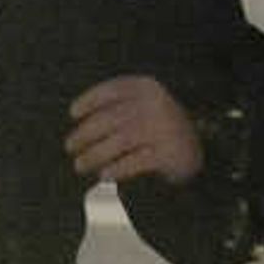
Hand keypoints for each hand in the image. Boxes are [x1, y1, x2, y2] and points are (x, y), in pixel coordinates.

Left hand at [67, 75, 202, 185]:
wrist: (193, 150)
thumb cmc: (156, 129)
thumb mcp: (140, 108)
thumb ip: (115, 109)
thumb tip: (77, 129)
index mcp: (147, 88)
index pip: (113, 89)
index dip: (90, 100)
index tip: (73, 113)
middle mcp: (156, 104)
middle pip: (112, 117)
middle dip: (85, 133)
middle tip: (70, 147)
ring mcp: (164, 128)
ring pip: (120, 140)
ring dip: (95, 154)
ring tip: (80, 165)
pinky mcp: (169, 152)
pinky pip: (136, 161)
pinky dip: (117, 168)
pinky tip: (104, 175)